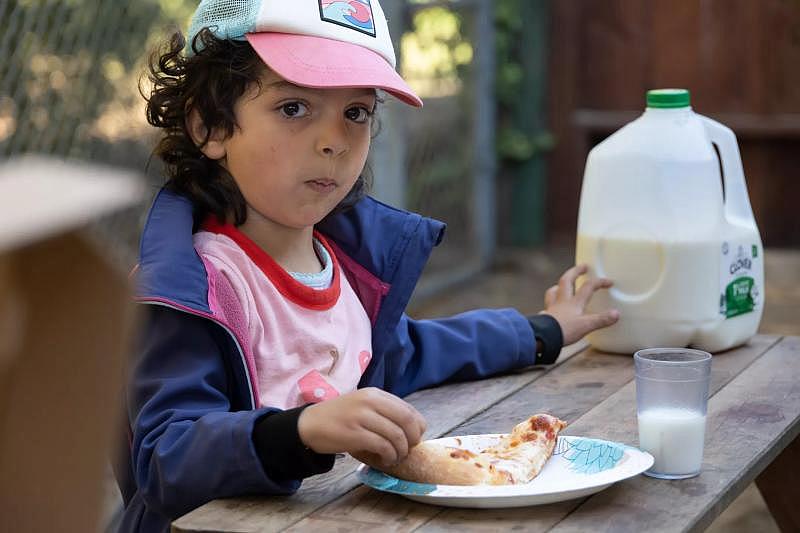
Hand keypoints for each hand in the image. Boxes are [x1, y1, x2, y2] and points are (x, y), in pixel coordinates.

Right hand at [297, 387, 426, 465]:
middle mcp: (370, 402)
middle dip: (412, 439)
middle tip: (408, 450)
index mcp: (375, 394)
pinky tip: (385, 459)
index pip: (408, 409)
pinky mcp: (354, 433)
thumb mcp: (363, 405)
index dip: (418, 426)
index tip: (415, 438)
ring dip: (400, 451)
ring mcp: (361, 417)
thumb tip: (412, 428)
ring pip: (396, 435)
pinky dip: (388, 456)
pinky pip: (382, 446)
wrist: (310, 424)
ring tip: (395, 457)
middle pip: (406, 421)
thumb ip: (384, 411)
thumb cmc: (339, 417)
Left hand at [542, 264, 619, 345]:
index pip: (588, 287)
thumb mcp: (586, 326)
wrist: (543, 337)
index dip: (599, 282)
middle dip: (575, 272)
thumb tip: (615, 314)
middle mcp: (562, 302)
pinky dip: (550, 304)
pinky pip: (547, 306)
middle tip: (582, 267)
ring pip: (553, 291)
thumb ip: (601, 319)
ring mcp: (551, 308)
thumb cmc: (563, 331)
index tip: (609, 282)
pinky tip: (551, 308)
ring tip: (561, 284)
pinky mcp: (544, 317)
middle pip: (567, 281)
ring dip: (559, 286)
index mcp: (574, 302)